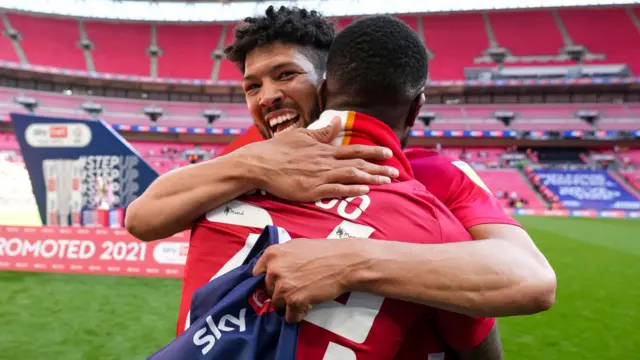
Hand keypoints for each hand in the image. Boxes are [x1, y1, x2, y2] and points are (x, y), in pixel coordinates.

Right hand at [238, 117, 398, 201]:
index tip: (389, 153)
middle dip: (379, 168)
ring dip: (371, 179)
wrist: (259, 164)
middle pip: (358, 164)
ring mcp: (319, 177)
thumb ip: (322, 132)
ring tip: (388, 182)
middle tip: (397, 172)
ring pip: (351, 177)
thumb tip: (337, 122)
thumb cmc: (277, 150)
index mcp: (324, 150)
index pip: (354, 150)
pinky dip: (351, 190)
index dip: (373, 152)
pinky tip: (365, 190)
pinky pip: (336, 190)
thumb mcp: (301, 135)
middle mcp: (325, 162)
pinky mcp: (311, 191)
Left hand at [253, 238, 363, 323]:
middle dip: (281, 291)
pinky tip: (307, 305)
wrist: (345, 262)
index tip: (276, 283)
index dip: (268, 280)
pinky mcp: (293, 301)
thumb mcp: (296, 247)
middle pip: (268, 290)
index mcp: (271, 254)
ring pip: (277, 304)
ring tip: (304, 296)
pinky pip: (289, 316)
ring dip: (289, 304)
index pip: (256, 274)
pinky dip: (297, 314)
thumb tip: (270, 270)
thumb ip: (280, 258)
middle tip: (297, 287)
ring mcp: (283, 286)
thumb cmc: (323, 252)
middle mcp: (273, 270)